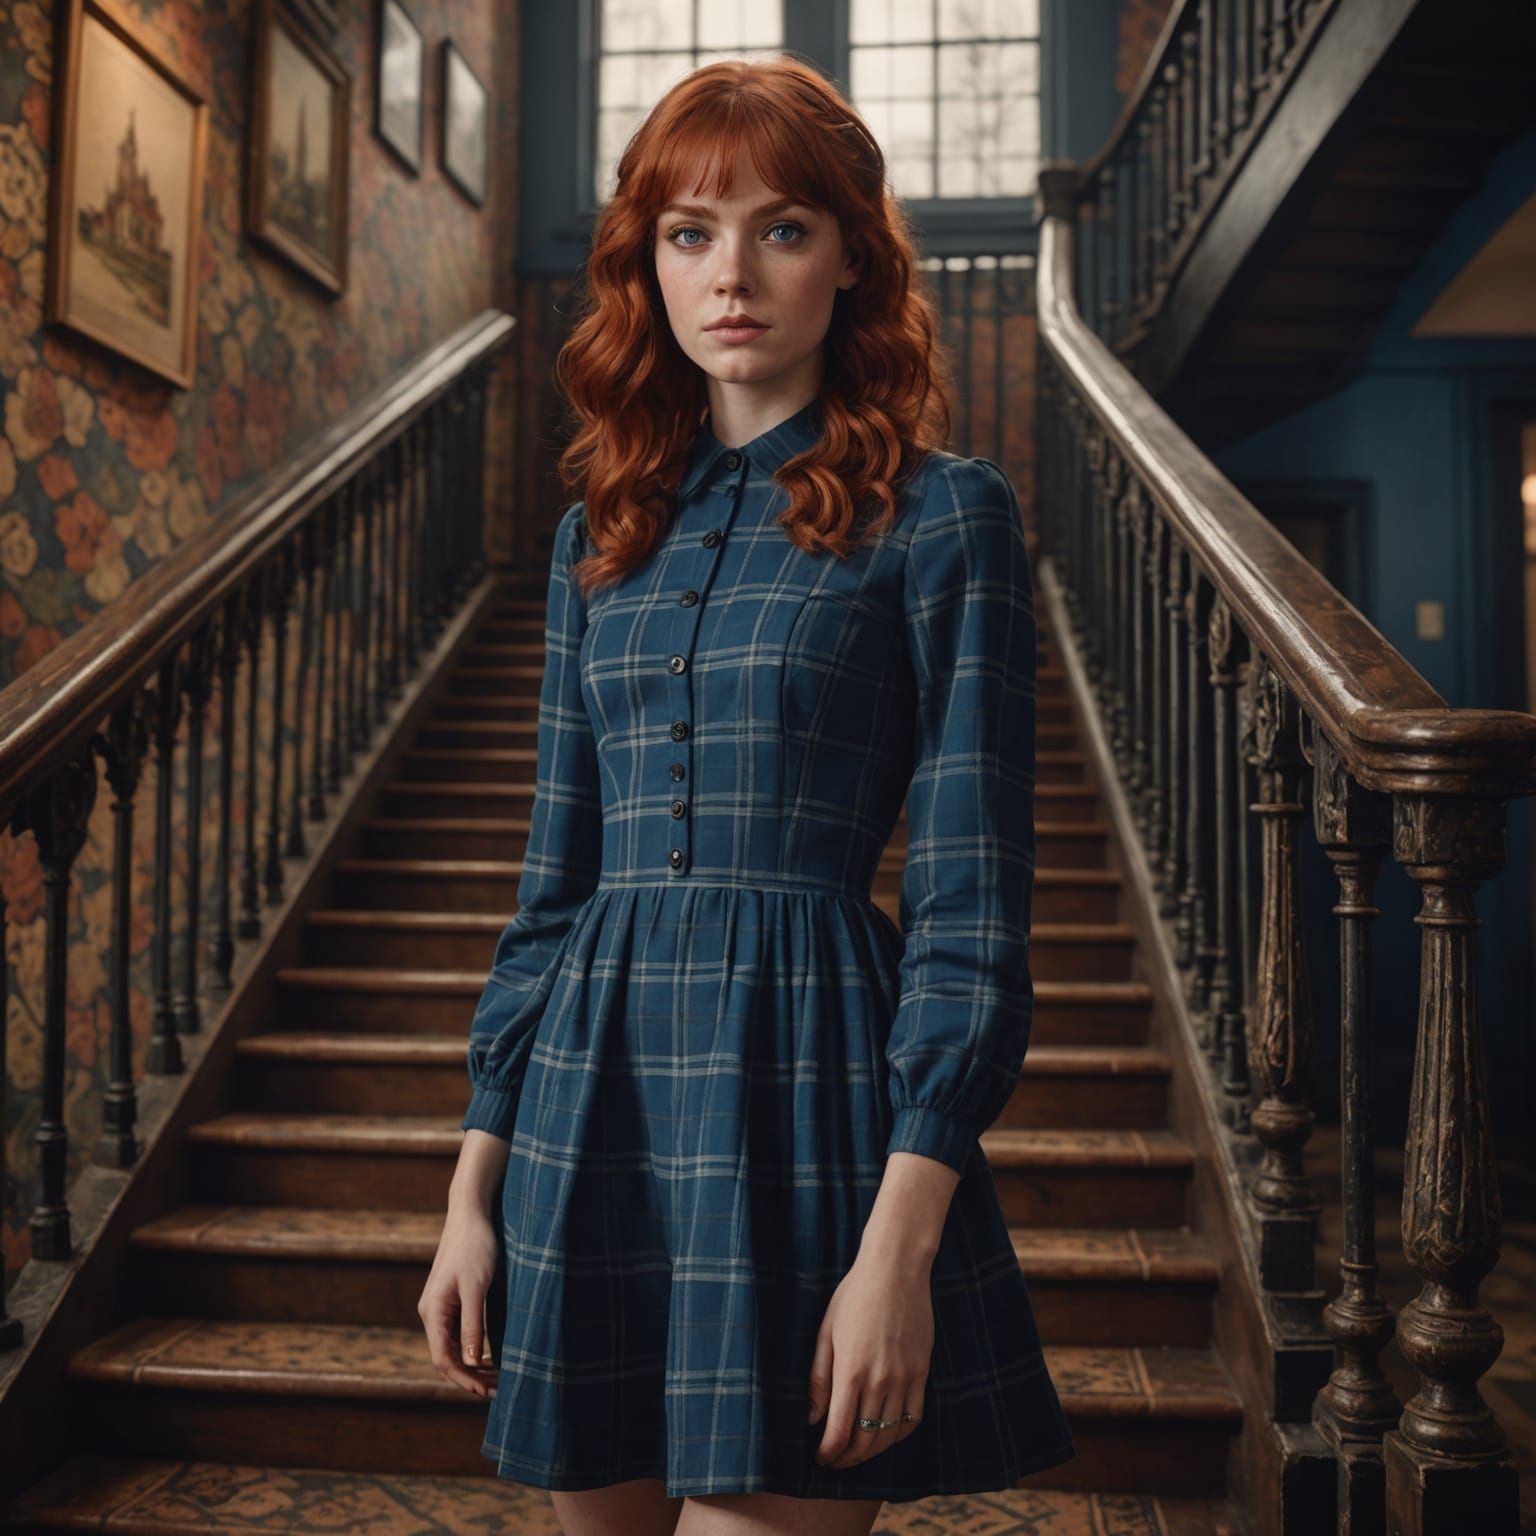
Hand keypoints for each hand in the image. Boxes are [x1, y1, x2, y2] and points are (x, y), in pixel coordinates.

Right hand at [418, 1201, 501, 1398]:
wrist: (470, 1213)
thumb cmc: (475, 1246)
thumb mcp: (477, 1287)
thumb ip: (473, 1325)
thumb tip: (472, 1363)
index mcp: (433, 1312)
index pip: (444, 1359)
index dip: (465, 1380)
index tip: (487, 1393)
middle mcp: (431, 1312)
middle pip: (447, 1356)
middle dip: (471, 1377)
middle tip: (500, 1389)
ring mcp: (439, 1306)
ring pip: (452, 1346)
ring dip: (472, 1365)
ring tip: (498, 1378)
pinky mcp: (449, 1299)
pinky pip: (457, 1333)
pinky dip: (472, 1348)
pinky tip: (489, 1355)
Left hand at [807, 1248, 932, 1469]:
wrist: (895, 1269)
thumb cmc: (854, 1295)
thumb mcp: (826, 1331)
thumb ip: (818, 1377)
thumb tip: (811, 1417)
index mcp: (851, 1370)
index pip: (839, 1430)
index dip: (828, 1451)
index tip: (820, 1458)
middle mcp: (880, 1379)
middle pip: (865, 1438)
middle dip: (847, 1457)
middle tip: (836, 1460)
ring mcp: (905, 1377)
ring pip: (890, 1434)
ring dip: (872, 1452)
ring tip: (858, 1454)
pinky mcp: (922, 1371)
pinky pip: (914, 1417)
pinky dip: (900, 1435)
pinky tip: (887, 1436)